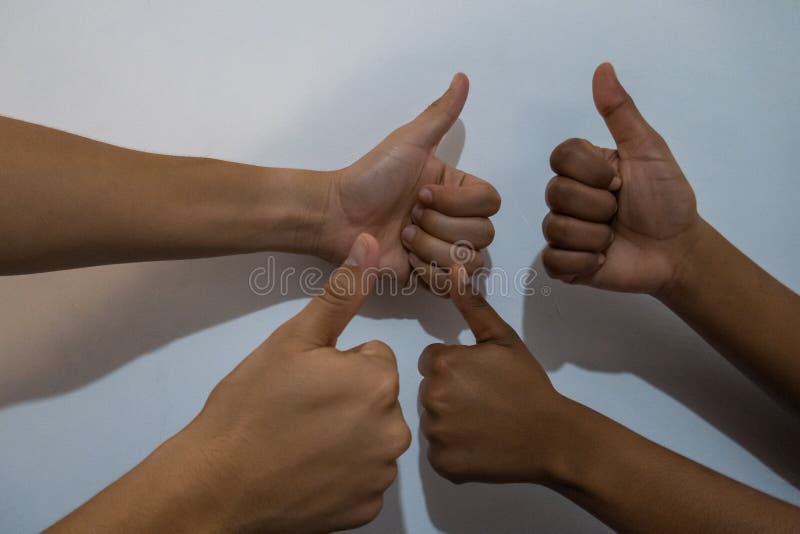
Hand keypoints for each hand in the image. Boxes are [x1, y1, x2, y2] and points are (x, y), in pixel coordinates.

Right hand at [179, 234, 410, 531]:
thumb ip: (340, 293)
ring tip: (301, 441)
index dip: (338, 367)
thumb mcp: (294, 339)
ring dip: (347, 437)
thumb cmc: (252, 405)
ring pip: (372, 438)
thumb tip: (368, 242)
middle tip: (301, 411)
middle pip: (376, 399)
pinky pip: (364, 478)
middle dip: (347, 400)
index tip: (306, 383)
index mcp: (379, 381)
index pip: (373, 359)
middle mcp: (394, 429)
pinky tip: (308, 471)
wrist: (218, 482)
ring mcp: (381, 474)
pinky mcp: (367, 508)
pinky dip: (342, 475)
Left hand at [320, 74, 499, 286]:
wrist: (336, 215)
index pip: (490, 202)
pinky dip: (429, 274)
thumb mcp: (408, 142)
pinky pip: (450, 286)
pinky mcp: (427, 277)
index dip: (459, 202)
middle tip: (408, 217)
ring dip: (433, 250)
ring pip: (470, 262)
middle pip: (483, 234)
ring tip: (402, 238)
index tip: (422, 193)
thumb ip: (440, 114)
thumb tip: (462, 77)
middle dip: (442, 227)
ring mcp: (442, 250)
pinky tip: (406, 260)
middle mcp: (455, 220)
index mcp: (456, 189)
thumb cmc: (370, 177)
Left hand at [418, 267, 569, 483]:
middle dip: (451, 392)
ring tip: (485, 422)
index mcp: (443, 364)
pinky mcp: (441, 464)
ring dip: (451, 420)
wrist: (552, 436)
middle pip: (429, 389)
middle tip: (485, 400)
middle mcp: (431, 397)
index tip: (480, 377)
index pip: (431, 360)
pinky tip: (480, 443)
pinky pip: (438, 451)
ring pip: (433, 420)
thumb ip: (473, 307)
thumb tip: (453, 270)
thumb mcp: (503, 340)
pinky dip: (454, 449)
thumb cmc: (528, 385)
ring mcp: (435, 434)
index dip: (456, 367)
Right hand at [542, 63, 702, 293]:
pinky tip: (603, 259)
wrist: (678, 250)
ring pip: (556, 227)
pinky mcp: (564, 263)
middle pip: (556, 193)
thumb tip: (603, 68)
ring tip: (614, 238)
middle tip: (619, 213)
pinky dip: (583, 261)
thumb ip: (621, 112)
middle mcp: (568, 197)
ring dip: (595, 236)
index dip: (591, 172)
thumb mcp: (648, 150)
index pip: (560, 158)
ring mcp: (564, 231)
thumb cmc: (666, 199)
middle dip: (598, 207)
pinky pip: (554, 260)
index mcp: (584, 169)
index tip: (619, 181)